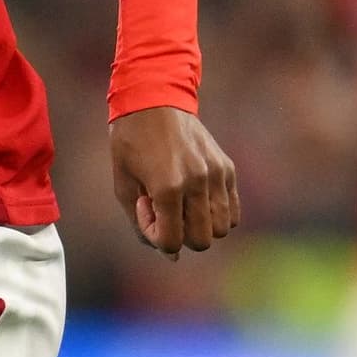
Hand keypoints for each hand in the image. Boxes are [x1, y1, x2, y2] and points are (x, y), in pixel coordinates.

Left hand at [110, 104, 239, 257]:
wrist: (154, 99)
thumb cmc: (131, 142)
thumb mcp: (124, 185)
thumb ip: (142, 224)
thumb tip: (172, 257)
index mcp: (168, 187)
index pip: (172, 242)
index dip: (157, 236)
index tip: (147, 208)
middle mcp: (197, 182)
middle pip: (202, 241)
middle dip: (181, 235)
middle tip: (165, 208)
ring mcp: (217, 174)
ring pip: (222, 229)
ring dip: (201, 225)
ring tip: (182, 202)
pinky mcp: (228, 167)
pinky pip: (233, 211)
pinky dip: (217, 214)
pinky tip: (197, 197)